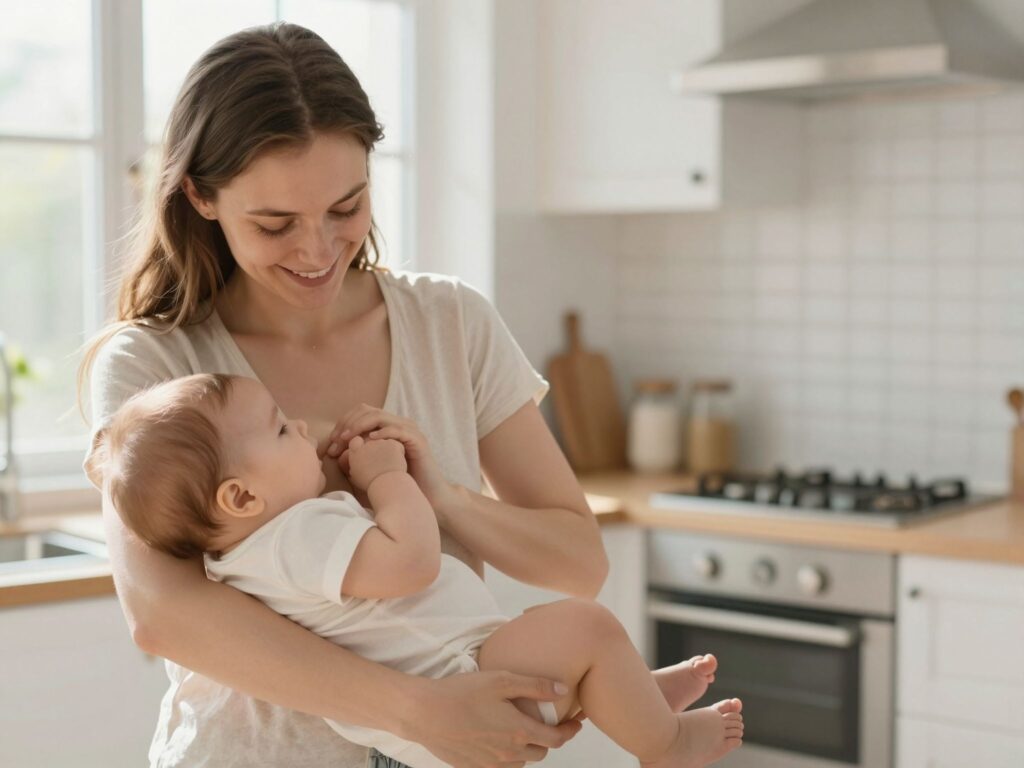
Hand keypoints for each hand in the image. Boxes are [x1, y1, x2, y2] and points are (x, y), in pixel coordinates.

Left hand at [328, 406, 459, 512]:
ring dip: (359, 427)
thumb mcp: (373, 467)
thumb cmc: (398, 484)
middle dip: (347, 425)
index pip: (360, 413)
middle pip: (367, 410)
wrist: (426, 496)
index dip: (343, 424)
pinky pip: (397, 430)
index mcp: (387, 427)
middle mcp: (398, 424)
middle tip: (336, 443)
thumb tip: (336, 452)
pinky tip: (369, 442)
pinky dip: (381, 433)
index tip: (331, 443)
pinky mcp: (417, 440)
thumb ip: (358, 456)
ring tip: (347, 440)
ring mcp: (409, 430)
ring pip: (379, 416)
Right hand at [344, 435, 406, 491]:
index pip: (356, 440)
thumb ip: (353, 466)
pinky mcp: (393, 443)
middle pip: (371, 440)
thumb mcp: (355, 476)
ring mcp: (380, 442)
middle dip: (375, 448)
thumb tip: (352, 464)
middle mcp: (367, 443)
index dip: (361, 445)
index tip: (365, 453)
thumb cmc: (370, 484)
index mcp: (355, 450)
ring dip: (386, 450)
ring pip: (384, 442)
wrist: (385, 484)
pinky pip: (397, 446)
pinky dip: (398, 452)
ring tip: (388, 464)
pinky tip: (396, 462)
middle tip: (380, 462)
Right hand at [400, 671, 581, 766]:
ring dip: (526, 748)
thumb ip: (536, 686)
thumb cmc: (462, 692)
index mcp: (519, 732)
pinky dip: (506, 755)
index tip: (577, 722)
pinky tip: (497, 738)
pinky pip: (499, 766)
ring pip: (520, 761)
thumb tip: (563, 690)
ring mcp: (490, 764)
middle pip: (541, 752)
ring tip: (522, 729)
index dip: (571, 730)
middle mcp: (509, 754)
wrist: (424, 713)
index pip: (557, 739)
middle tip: (549, 722)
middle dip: (549, 739)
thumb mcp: (501, 680)